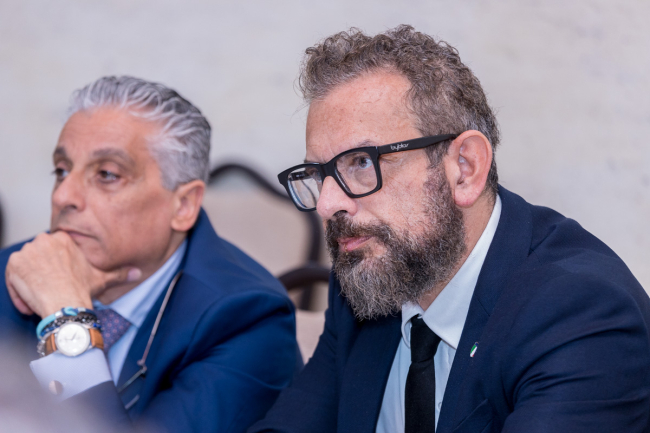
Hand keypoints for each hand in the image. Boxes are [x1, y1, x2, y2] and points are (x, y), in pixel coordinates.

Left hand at [5, 231, 140, 317]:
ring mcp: (28, 250)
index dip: (53, 270)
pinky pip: (12, 278)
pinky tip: (31, 303)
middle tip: (49, 293)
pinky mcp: (15, 263)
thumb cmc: (82, 291)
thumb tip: (137, 273)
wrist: (65, 304)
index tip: (58, 283)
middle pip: (36, 259)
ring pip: (24, 269)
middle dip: (41, 276)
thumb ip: (118, 273)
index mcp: (63, 239)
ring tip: (41, 300)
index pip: (51, 252)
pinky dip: (18, 292)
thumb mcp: (102, 279)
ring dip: (30, 285)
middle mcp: (44, 240)